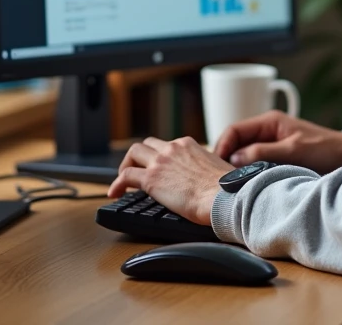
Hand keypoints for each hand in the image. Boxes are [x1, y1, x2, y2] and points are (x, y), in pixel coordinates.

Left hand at [107, 136, 233, 223]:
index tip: (157, 169)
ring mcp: (160, 161)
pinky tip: (115, 194)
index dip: (158, 158)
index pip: (166, 146)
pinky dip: (117, 184)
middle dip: (138, 157)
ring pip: (133, 153)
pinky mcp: (151, 179)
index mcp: (189, 145)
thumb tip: (208, 181)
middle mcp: (173, 148)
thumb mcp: (218, 169)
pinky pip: (125, 176)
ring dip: (126, 166)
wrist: (224, 196)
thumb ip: (206, 170)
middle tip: (136, 172)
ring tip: (123, 182)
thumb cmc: (226, 188)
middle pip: (146, 144)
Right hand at [213, 110, 341, 173]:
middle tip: (218, 177)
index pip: (234, 130)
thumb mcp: (293, 150)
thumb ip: (263, 152)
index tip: (214, 164)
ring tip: (230, 184)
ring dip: (237, 168)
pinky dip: (248, 174)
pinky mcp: (276, 158)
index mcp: (269, 122)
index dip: (221, 146)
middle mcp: (267, 131)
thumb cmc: (324, 150)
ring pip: (243, 156)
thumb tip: (234, 159)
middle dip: (225, 159)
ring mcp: (271, 145)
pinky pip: (255, 164)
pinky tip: (246, 186)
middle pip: (235, 143)